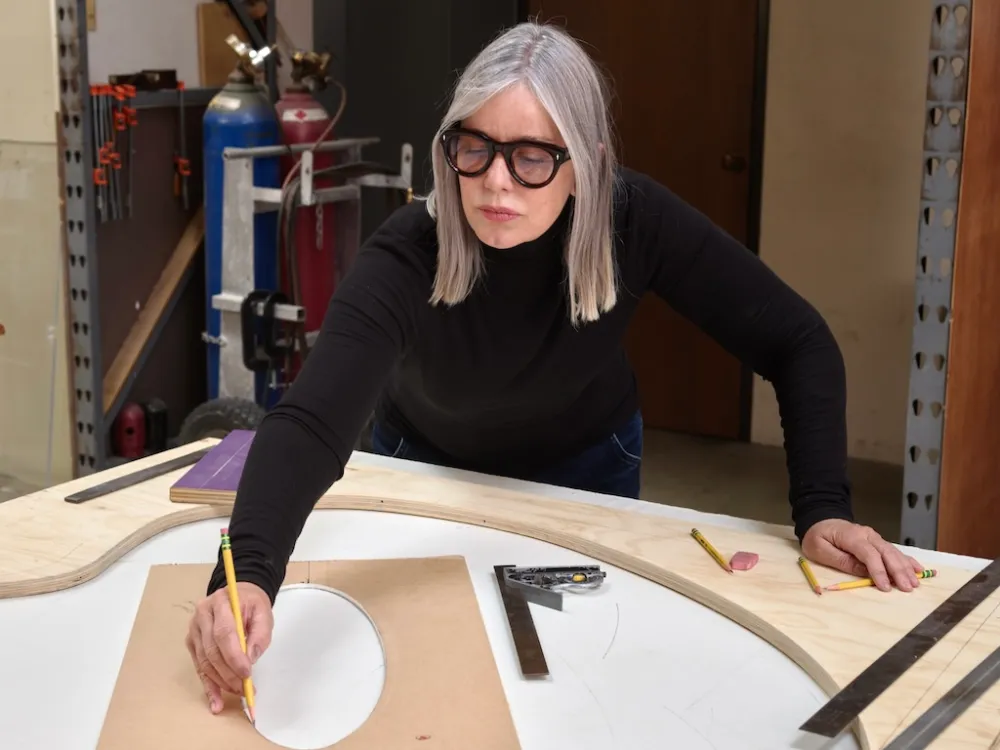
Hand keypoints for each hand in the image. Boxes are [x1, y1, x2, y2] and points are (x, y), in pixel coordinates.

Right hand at [185, 582, 272, 713]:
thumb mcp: (263, 613)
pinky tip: (216, 702)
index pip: (224, 633)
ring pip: (205, 662)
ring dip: (221, 682)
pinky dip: (209, 686)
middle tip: (244, 688)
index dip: (234, 656)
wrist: (238, 595)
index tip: (247, 673)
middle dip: (229, 673)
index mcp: (221, 602)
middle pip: (212, 650)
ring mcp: (194, 630)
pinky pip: (200, 667)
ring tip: (237, 693)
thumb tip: (250, 658)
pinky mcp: (192, 643)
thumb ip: (260, 634)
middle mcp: (202, 615)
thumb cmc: (251, 605)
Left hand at [802, 519, 924, 591]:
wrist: (820, 520)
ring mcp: (874, 537)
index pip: (869, 554)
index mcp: (851, 536)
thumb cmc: (817, 537)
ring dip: (905, 567)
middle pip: (886, 553)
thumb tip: (864, 572)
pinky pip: (893, 550)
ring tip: (915, 582)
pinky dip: (906, 560)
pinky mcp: (877, 542)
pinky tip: (918, 569)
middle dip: (898, 571)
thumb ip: (842, 560)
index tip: (886, 587)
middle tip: (908, 588)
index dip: (878, 571)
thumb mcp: (820, 550)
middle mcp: (867, 535)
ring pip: (893, 552)